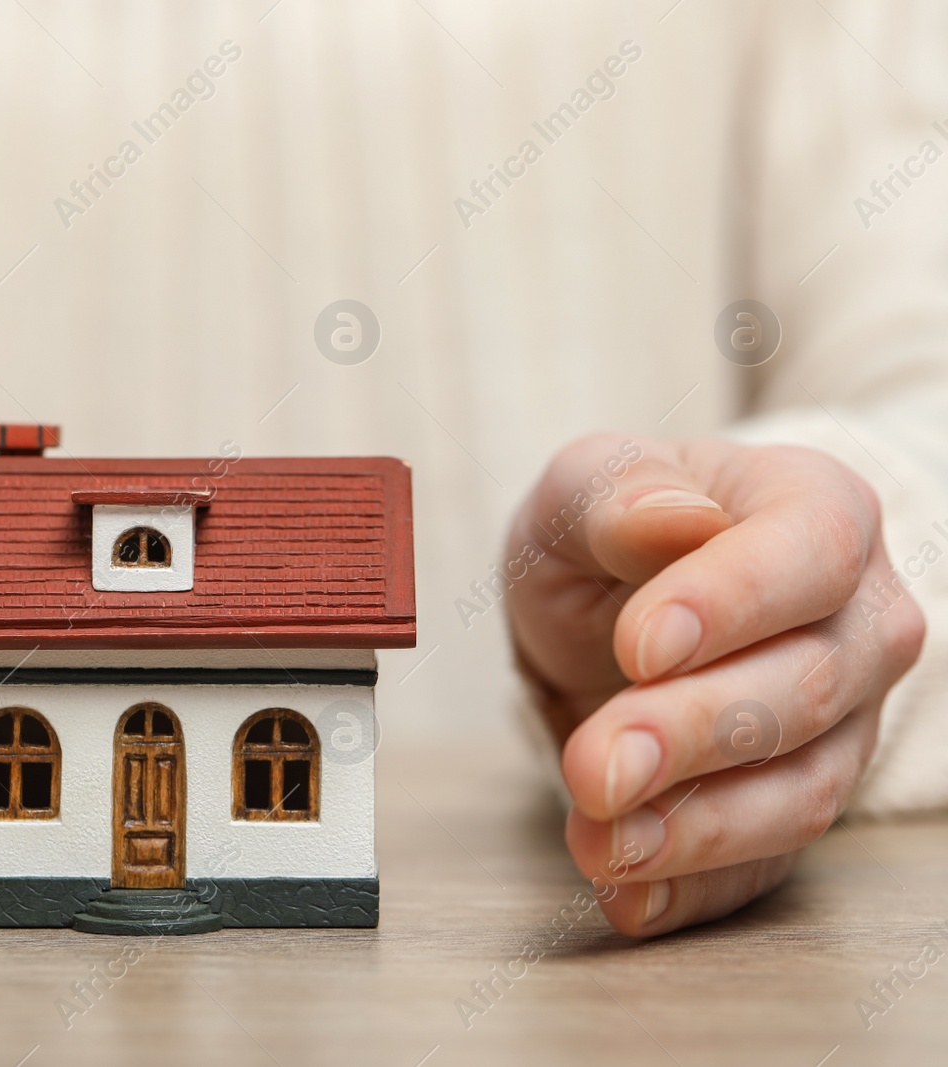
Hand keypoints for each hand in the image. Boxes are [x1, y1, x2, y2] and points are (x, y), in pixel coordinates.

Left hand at [506, 434, 923, 935]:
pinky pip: (768, 866)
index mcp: (819, 513)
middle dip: (693, 733)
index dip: (731, 602)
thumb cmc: (614, 533)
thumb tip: (673, 517)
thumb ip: (619, 493)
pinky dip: (697, 890)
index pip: (809, 553)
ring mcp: (843, 728)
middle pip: (806, 688)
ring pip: (802, 791)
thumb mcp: (586, 487)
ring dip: (699, 829)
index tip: (639, 645)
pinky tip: (629, 896)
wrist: (615, 608)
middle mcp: (858, 625)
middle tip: (596, 764)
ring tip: (601, 841)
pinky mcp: (794, 807)